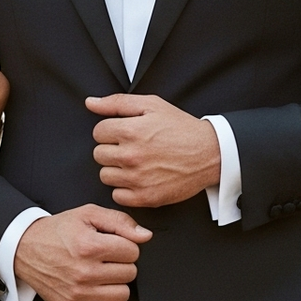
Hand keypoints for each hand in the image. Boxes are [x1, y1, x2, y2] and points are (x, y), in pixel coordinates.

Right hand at [12, 204, 151, 300]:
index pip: (133, 251)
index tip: (112, 244)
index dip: (125, 245)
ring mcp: (78, 293)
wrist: (24, 249)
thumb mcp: (87, 215)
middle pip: (130, 273)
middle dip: (121, 263)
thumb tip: (145, 236)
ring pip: (123, 294)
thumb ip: (120, 221)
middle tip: (105, 258)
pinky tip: (100, 291)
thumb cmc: (56, 232)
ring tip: (102, 274)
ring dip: (116, 283)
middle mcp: (84, 272)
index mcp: (89, 246)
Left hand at [87, 93, 220, 208]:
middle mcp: (131, 156)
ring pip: (105, 176)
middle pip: (98, 154)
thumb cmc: (181, 128)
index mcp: (130, 131)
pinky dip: (125, 189)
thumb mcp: (152, 105)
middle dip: (112, 149)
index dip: (111, 131)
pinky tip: (139, 178)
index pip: (98, 132)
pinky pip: (117, 195)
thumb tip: (90, 103)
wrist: (210, 154)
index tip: (125, 133)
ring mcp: (137, 178)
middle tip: (132, 147)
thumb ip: (117, 103)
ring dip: (117, 170)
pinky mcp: (145, 197)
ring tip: (136, 163)